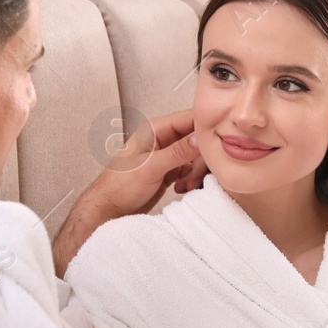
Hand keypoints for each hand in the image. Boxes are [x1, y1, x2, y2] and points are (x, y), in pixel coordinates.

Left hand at [91, 108, 208, 215]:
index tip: (217, 146)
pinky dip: (191, 179)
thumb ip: (177, 152)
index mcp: (155, 129)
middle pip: (197, 139)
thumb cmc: (120, 186)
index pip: (190, 118)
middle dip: (201, 159)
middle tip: (195, 178)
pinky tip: (182, 189)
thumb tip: (200, 139)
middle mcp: (163, 138)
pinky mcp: (171, 169)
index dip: (205, 130)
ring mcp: (168, 154)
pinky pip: (191, 169)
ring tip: (186, 186)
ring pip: (197, 156)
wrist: (110, 209)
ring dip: (196, 172)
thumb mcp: (150, 168)